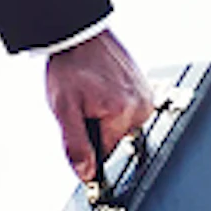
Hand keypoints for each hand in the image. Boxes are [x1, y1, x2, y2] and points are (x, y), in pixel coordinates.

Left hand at [44, 29, 154, 184]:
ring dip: (104, 117)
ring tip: (92, 93)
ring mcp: (147, 95)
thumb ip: (76, 145)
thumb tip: (87, 174)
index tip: (79, 127)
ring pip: (121, 126)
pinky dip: (113, 105)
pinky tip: (102, 88)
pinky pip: (128, 110)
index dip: (88, 146)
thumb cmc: (70, 67)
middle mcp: (141, 106)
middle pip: (116, 139)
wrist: (80, 35)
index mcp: (123, 113)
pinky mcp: (147, 88)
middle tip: (83, 103)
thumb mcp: (64, 109)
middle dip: (96, 128)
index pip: (106, 153)